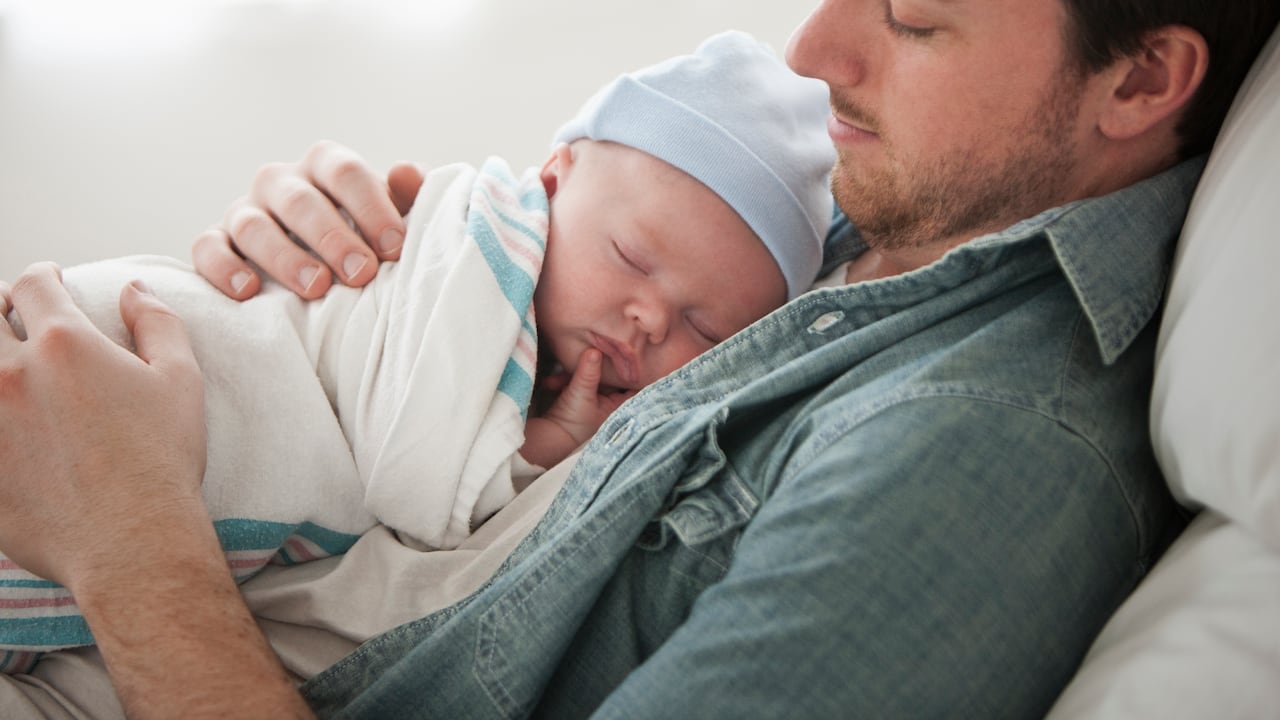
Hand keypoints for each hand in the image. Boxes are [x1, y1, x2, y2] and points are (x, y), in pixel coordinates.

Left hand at [0, 264, 205, 589]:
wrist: (131, 542)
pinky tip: (6, 422)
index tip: (51, 283)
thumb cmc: (163, 461)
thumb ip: (158, 323)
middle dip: (1, 309)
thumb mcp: (180, 382)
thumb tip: (134, 290)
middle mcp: (12, 371)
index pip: (35, 284)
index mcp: (66, 343)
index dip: (44, 276)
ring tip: (7, 369)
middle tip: (16, 319)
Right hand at [192, 140, 425, 299]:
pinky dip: (224, 268)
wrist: (330, 264)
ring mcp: (245, 210)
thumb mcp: (396, 214)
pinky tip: (249, 291)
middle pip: (300, 200)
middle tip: (361, 273)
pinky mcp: (217, 241)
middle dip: (332, 238)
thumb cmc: (367, 235)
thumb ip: (410, 195)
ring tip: (317, 288)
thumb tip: (406, 173)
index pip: (344, 172)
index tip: (394, 248)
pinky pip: (208, 248)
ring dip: (285, 257)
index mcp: (325, 165)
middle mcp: (281, 182)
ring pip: (253, 225)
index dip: (371, 207)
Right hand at [541, 349, 636, 445]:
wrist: (547, 438)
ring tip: (558, 378)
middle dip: (596, 365)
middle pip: (610, 375)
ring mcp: (594, 398)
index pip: (635, 382)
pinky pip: (575, 380)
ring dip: (572, 373)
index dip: (633, 368)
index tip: (627, 351)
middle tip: (591, 350)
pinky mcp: (578, 396)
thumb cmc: (572, 421)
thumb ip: (588, 371)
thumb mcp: (581, 393)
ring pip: (590, 376)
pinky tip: (550, 383)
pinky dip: (563, 380)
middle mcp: (610, 401)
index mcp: (619, 404)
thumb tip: (594, 349)